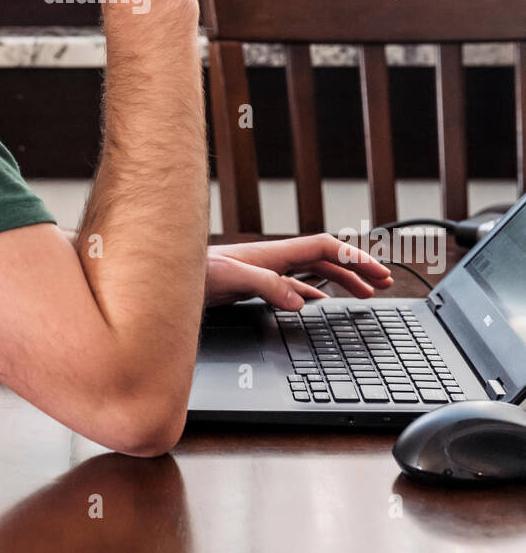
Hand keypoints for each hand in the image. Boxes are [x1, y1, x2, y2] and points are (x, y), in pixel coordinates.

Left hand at [204, 234, 394, 308]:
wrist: (167, 278)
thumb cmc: (194, 273)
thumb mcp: (231, 278)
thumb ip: (266, 285)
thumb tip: (302, 301)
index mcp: (274, 253)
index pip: (325, 248)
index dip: (355, 258)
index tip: (378, 272)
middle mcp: (274, 259)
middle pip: (327, 259)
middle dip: (358, 268)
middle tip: (385, 282)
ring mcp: (266, 271)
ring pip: (314, 273)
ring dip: (342, 282)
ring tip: (366, 294)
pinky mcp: (256, 285)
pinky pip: (296, 287)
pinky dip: (315, 294)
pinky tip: (322, 304)